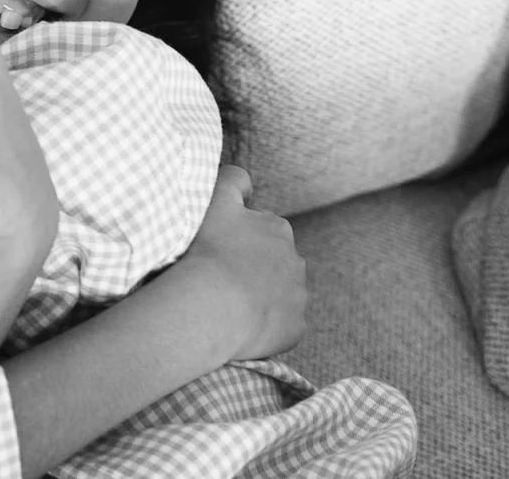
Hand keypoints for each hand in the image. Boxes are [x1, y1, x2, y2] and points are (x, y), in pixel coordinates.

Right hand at [175, 165, 306, 361]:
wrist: (213, 305)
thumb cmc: (210, 248)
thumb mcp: (216, 198)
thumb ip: (233, 179)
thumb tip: (246, 182)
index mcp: (277, 229)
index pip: (264, 229)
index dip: (241, 237)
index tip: (220, 247)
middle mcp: (295, 261)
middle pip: (275, 262)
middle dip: (255, 267)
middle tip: (222, 276)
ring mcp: (298, 297)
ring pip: (280, 294)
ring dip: (261, 296)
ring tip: (228, 303)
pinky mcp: (295, 329)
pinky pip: (281, 326)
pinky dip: (265, 325)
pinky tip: (240, 325)